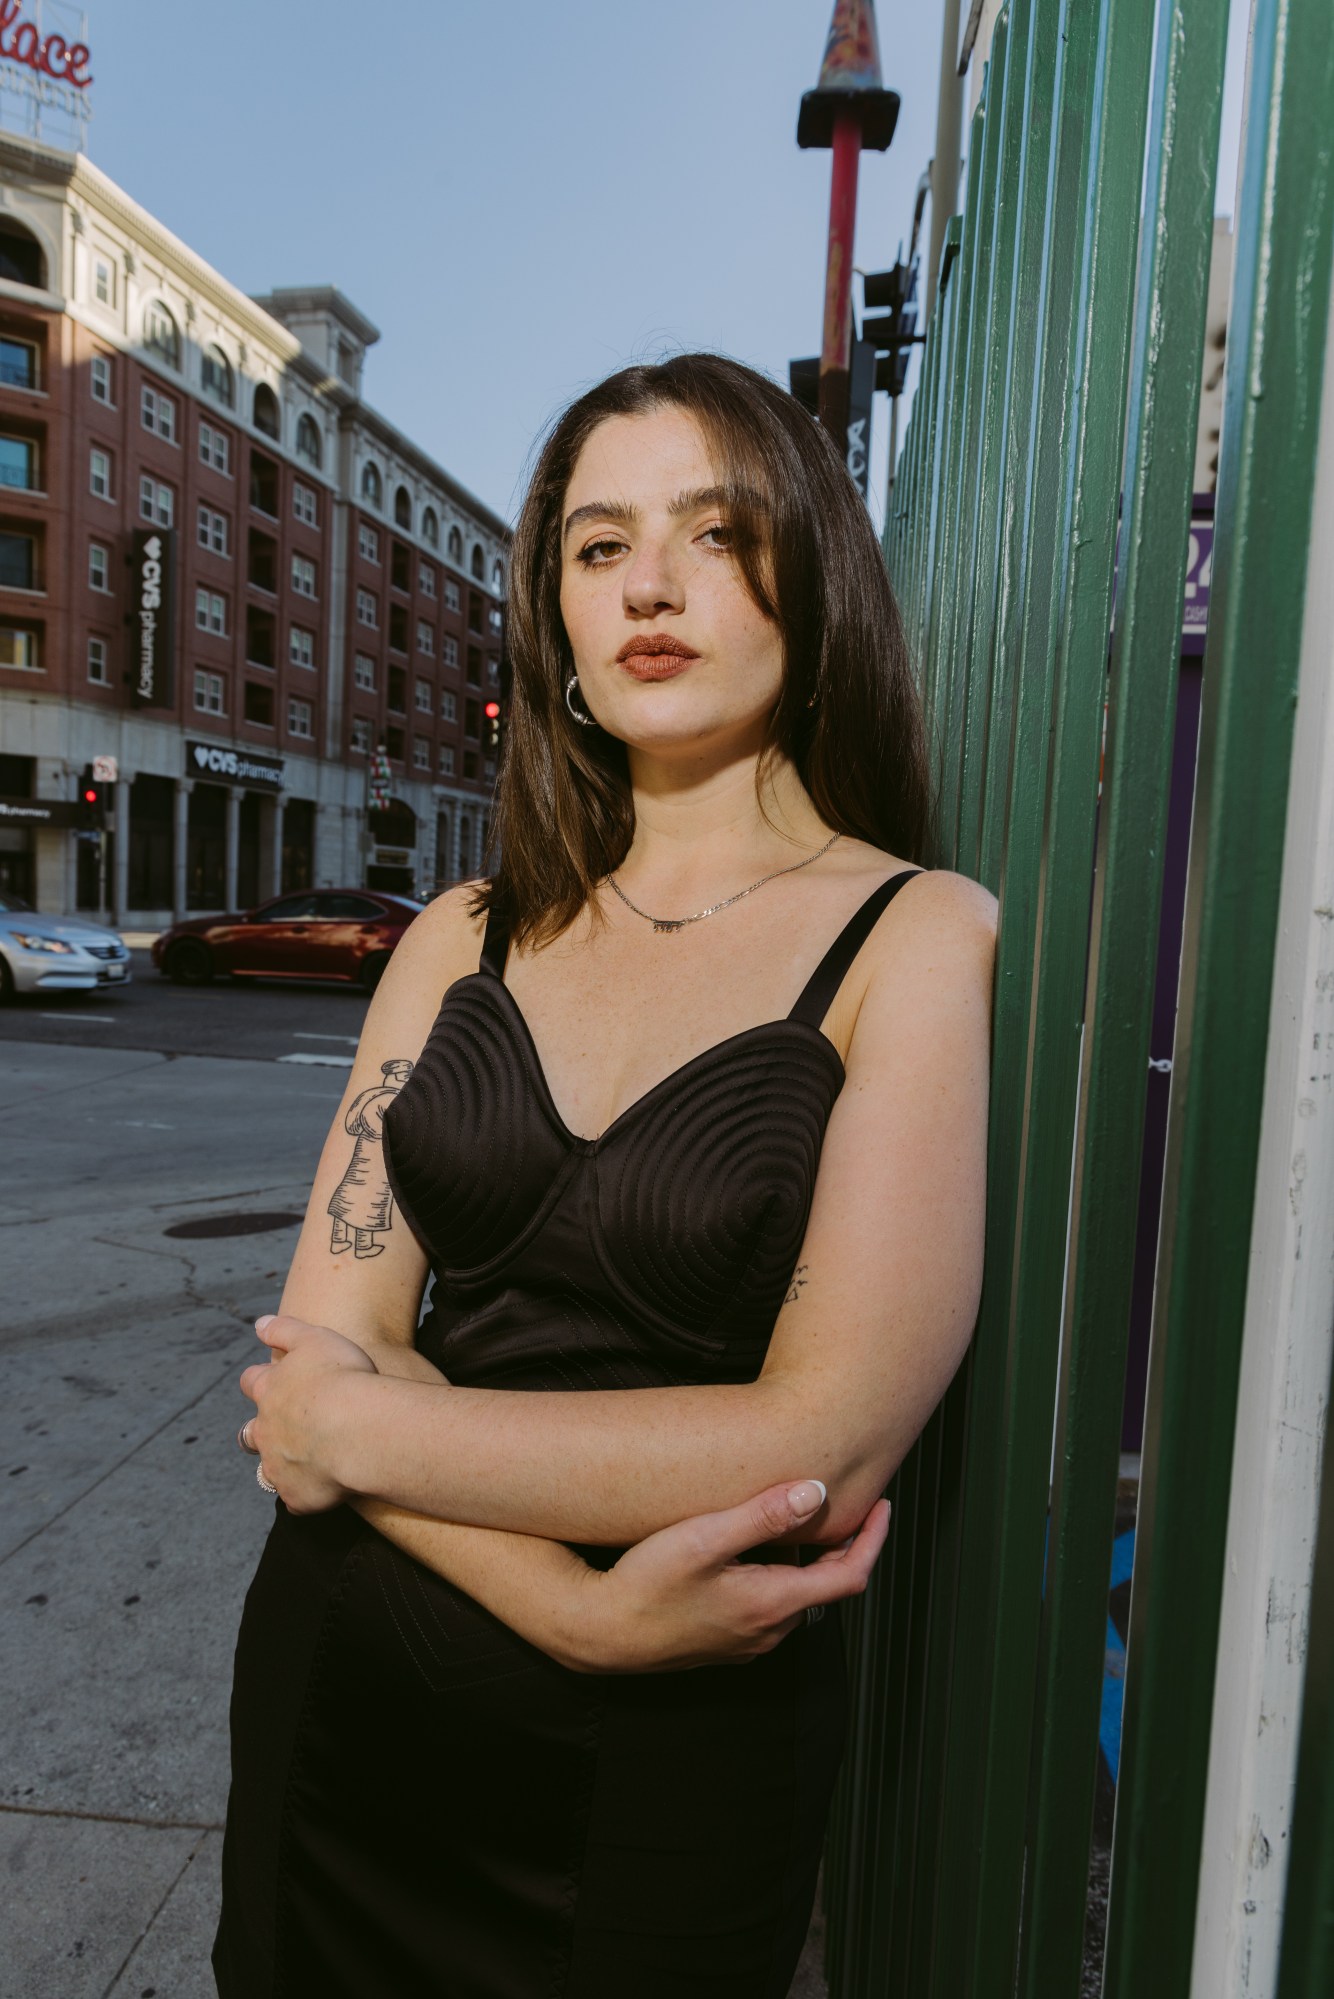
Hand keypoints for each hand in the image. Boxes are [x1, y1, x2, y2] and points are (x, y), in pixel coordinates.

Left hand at [239, 1313, 375, 1513]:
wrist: (360, 1430)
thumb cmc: (342, 1378)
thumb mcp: (314, 1338)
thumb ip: (284, 1329)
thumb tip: (259, 1324)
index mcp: (270, 1391)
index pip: (252, 1382)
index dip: (260, 1381)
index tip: (272, 1381)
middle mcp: (266, 1430)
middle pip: (250, 1433)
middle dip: (259, 1431)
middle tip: (282, 1429)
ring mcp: (279, 1466)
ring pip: (269, 1469)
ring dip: (281, 1465)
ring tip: (304, 1462)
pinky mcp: (297, 1495)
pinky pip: (296, 1498)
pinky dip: (306, 1493)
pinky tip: (324, 1489)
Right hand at [562, 1480, 890, 1673]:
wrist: (599, 1632)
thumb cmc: (645, 1583)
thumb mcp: (703, 1539)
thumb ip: (762, 1516)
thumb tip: (815, 1493)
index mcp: (773, 1604)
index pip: (850, 1576)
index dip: (873, 1540)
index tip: (882, 1507)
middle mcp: (769, 1631)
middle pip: (825, 1585)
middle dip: (838, 1544)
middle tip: (837, 1502)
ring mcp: (747, 1642)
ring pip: (793, 1595)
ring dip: (802, 1560)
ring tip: (790, 1517)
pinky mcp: (725, 1644)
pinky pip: (767, 1608)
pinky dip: (775, 1576)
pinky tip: (748, 1551)